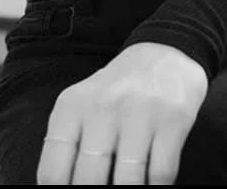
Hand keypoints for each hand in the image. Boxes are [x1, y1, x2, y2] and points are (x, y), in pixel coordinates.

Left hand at [37, 42, 208, 184]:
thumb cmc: (117, 91)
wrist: (164, 52)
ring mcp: (139, 112)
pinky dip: (155, 187)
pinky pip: (161, 174)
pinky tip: (150, 182)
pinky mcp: (173, 118)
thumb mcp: (81, 107)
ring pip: (127, 183)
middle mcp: (103, 106)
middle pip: (89, 181)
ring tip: (126, 187)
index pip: (53, 172)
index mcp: (72, 107)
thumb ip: (67, 149)